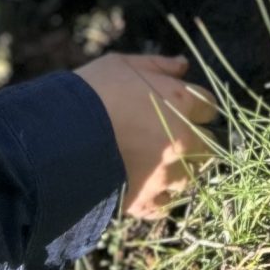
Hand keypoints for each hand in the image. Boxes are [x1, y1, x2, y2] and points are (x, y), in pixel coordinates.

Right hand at [77, 53, 220, 219]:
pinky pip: (165, 204)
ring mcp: (166, 174)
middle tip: (172, 137)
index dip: (197, 107)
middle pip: (209, 145)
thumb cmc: (92, 91)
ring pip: (190, 176)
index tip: (184, 108)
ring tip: (157, 163)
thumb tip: (183, 65)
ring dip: (179, 169)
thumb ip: (158, 65)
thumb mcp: (123, 64)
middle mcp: (182, 140)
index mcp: (181, 103)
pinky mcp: (146, 200)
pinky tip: (145, 186)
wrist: (60, 135)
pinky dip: (159, 197)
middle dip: (195, 140)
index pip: (209, 107)